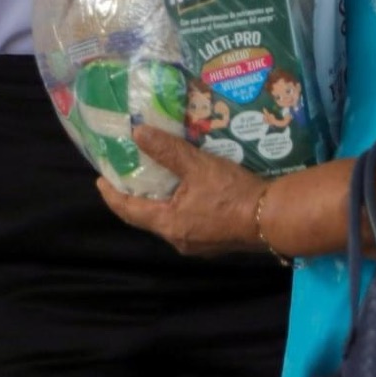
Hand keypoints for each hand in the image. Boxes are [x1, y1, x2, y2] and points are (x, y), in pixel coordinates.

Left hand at [96, 126, 266, 256]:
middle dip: (134, 198)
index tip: (101, 180)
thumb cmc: (232, 193)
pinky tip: (185, 191)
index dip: (112, 195)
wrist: (274, 218)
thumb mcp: (197, 166)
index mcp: (168, 224)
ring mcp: (198, 243)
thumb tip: (137, 133)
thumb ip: (167, 150)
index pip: (129, 211)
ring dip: (158, 202)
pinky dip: (177, 206)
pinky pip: (186, 222)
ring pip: (168, 221)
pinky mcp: (214, 241)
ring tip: (154, 180)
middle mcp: (178, 239)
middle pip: (147, 218)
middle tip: (126, 176)